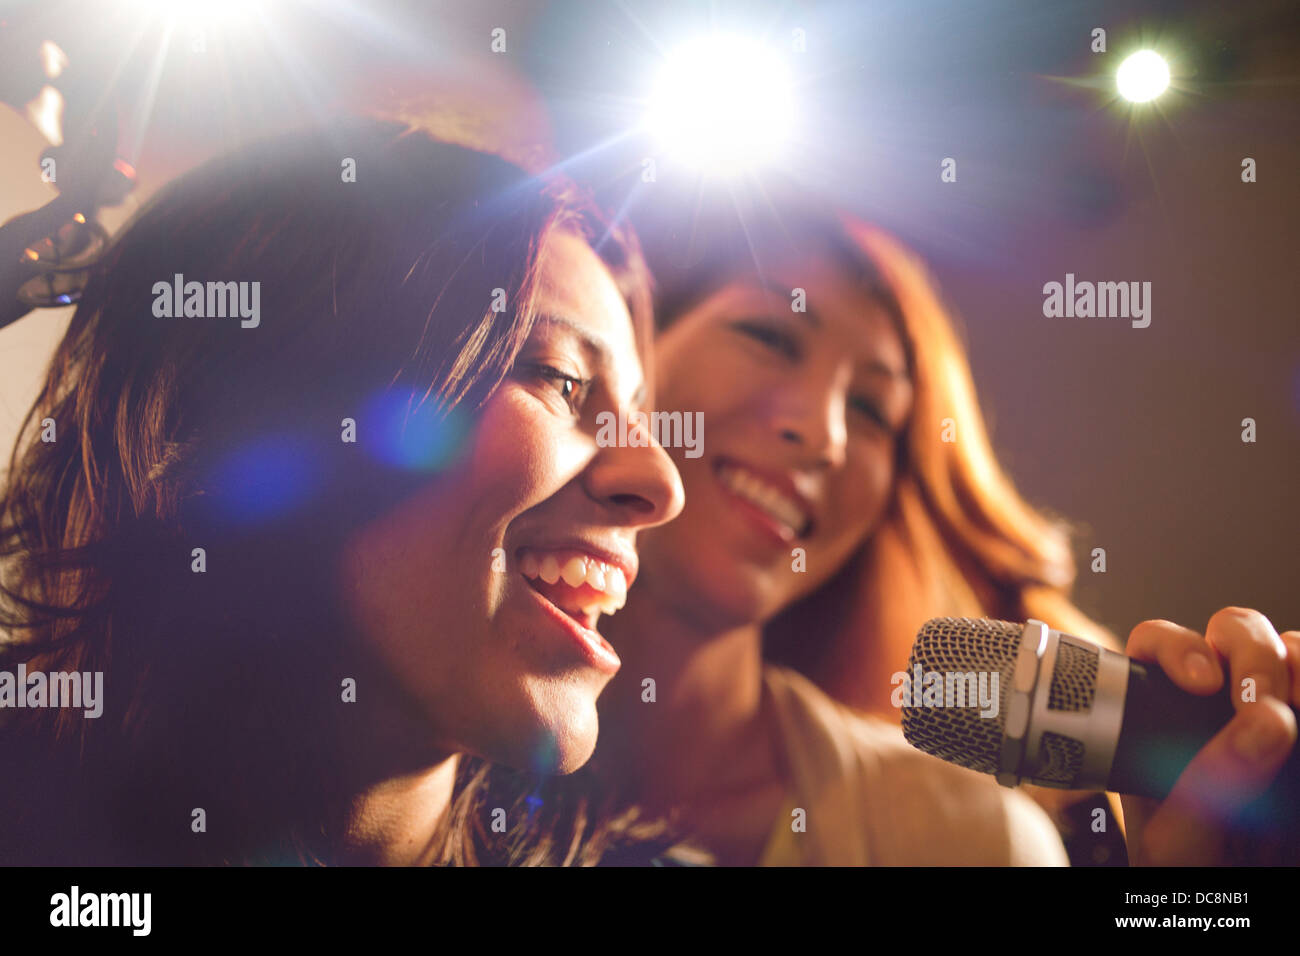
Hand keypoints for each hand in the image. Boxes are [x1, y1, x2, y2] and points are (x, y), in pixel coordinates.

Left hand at [1120, 607, 1299, 864]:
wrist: (1238, 893)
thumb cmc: (1191, 869)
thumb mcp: (1181, 839)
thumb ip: (1211, 784)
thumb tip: (1267, 721)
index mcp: (1161, 713)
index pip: (1158, 644)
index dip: (1177, 646)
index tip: (1201, 683)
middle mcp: (1216, 701)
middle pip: (1234, 632)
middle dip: (1253, 652)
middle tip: (1263, 702)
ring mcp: (1272, 714)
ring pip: (1293, 649)